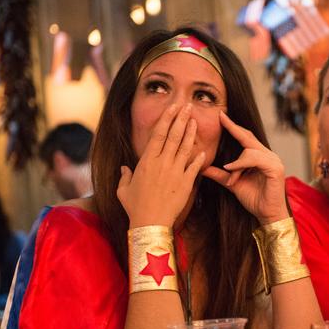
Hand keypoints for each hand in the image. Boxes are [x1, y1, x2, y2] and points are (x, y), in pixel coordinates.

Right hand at [117, 103, 205, 227]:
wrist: (150, 223)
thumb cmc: (135, 207)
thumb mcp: (124, 190)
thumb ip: (124, 176)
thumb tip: (124, 168)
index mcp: (146, 161)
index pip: (158, 134)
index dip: (167, 118)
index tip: (173, 107)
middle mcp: (161, 163)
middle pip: (173, 136)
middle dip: (181, 119)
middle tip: (188, 106)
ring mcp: (175, 173)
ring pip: (185, 148)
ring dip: (191, 133)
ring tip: (195, 120)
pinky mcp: (185, 184)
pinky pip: (194, 168)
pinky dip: (199, 159)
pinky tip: (204, 150)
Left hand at [203, 111, 288, 224]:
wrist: (268, 215)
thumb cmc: (255, 200)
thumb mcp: (233, 184)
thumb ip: (220, 175)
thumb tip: (203, 168)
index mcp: (261, 157)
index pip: (245, 138)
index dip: (233, 127)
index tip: (220, 116)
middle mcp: (269, 156)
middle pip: (248, 137)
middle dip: (233, 128)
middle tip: (220, 116)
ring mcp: (274, 161)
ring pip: (249, 150)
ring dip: (236, 163)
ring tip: (230, 177)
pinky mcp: (275, 169)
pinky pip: (254, 159)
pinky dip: (241, 164)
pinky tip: (232, 170)